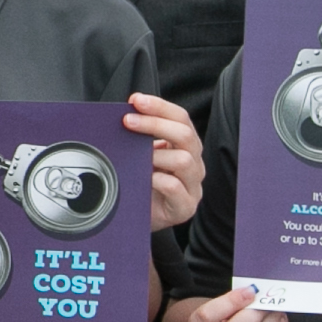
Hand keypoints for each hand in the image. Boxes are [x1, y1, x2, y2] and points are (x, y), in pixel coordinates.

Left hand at [126, 91, 202, 232]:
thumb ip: (140, 138)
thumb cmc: (143, 185)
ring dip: (157, 155)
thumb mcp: (142, 157)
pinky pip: (175, 187)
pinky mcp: (185, 207)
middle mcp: (195, 164)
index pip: (181, 119)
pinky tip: (145, 178)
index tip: (136, 100)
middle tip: (128, 121)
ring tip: (138, 158)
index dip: (160, 106)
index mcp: (186, 147)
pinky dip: (158, 180)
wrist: (141, 220)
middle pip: (185, 135)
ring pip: (184, 160)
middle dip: (155, 124)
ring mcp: (193, 186)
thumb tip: (126, 113)